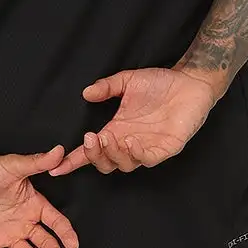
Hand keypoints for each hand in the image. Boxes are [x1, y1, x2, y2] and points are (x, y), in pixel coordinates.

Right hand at [46, 67, 219, 175]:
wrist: (190, 80)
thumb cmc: (161, 83)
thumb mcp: (127, 81)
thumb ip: (107, 87)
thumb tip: (86, 93)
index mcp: (117, 130)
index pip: (92, 151)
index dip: (74, 161)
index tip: (57, 166)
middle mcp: (130, 143)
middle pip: (106, 163)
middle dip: (94, 155)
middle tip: (91, 139)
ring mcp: (148, 147)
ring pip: (125, 164)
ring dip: (113, 154)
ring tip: (108, 137)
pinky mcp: (167, 148)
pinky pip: (149, 159)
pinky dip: (138, 153)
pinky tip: (131, 141)